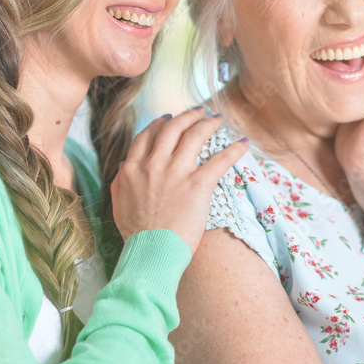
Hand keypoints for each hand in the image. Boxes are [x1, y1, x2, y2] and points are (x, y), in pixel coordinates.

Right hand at [111, 108, 247, 253]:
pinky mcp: (198, 184)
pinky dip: (234, 149)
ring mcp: (177, 172)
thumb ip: (121, 180)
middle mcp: (154, 164)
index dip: (160, 123)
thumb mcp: (119, 204)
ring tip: (217, 119)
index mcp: (133, 168)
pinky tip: (243, 142)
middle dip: (187, 116)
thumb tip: (126, 164)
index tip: (169, 118)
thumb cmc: (136, 234)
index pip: (147, 135)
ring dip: (208, 123)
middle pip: (172, 128)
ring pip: (194, 135)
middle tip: (199, 111)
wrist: (151, 253)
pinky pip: (220, 159)